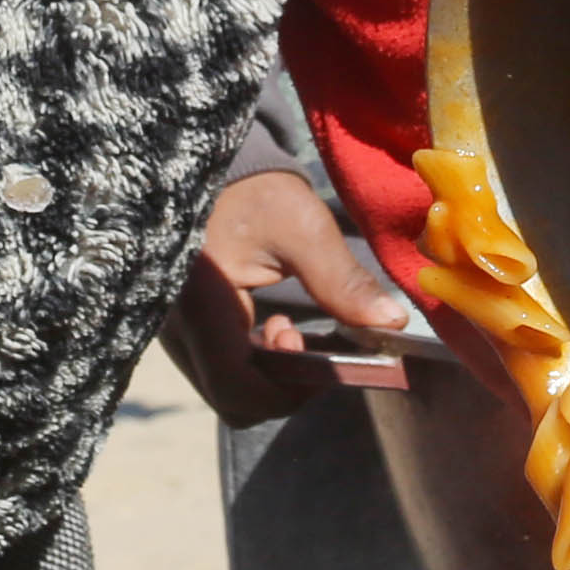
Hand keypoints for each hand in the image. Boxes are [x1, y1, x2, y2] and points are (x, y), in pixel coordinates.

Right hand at [162, 166, 418, 419]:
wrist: (211, 171)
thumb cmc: (253, 191)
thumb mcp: (300, 226)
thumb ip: (342, 280)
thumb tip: (392, 321)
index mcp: (201, 304)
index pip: (236, 387)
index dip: (286, 389)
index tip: (315, 355)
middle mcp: (178, 328)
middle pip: (232, 398)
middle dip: (282, 385)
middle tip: (308, 343)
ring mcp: (178, 332)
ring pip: (227, 389)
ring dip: (271, 376)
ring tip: (292, 330)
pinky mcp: (186, 330)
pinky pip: (221, 369)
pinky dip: (257, 364)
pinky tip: (276, 327)